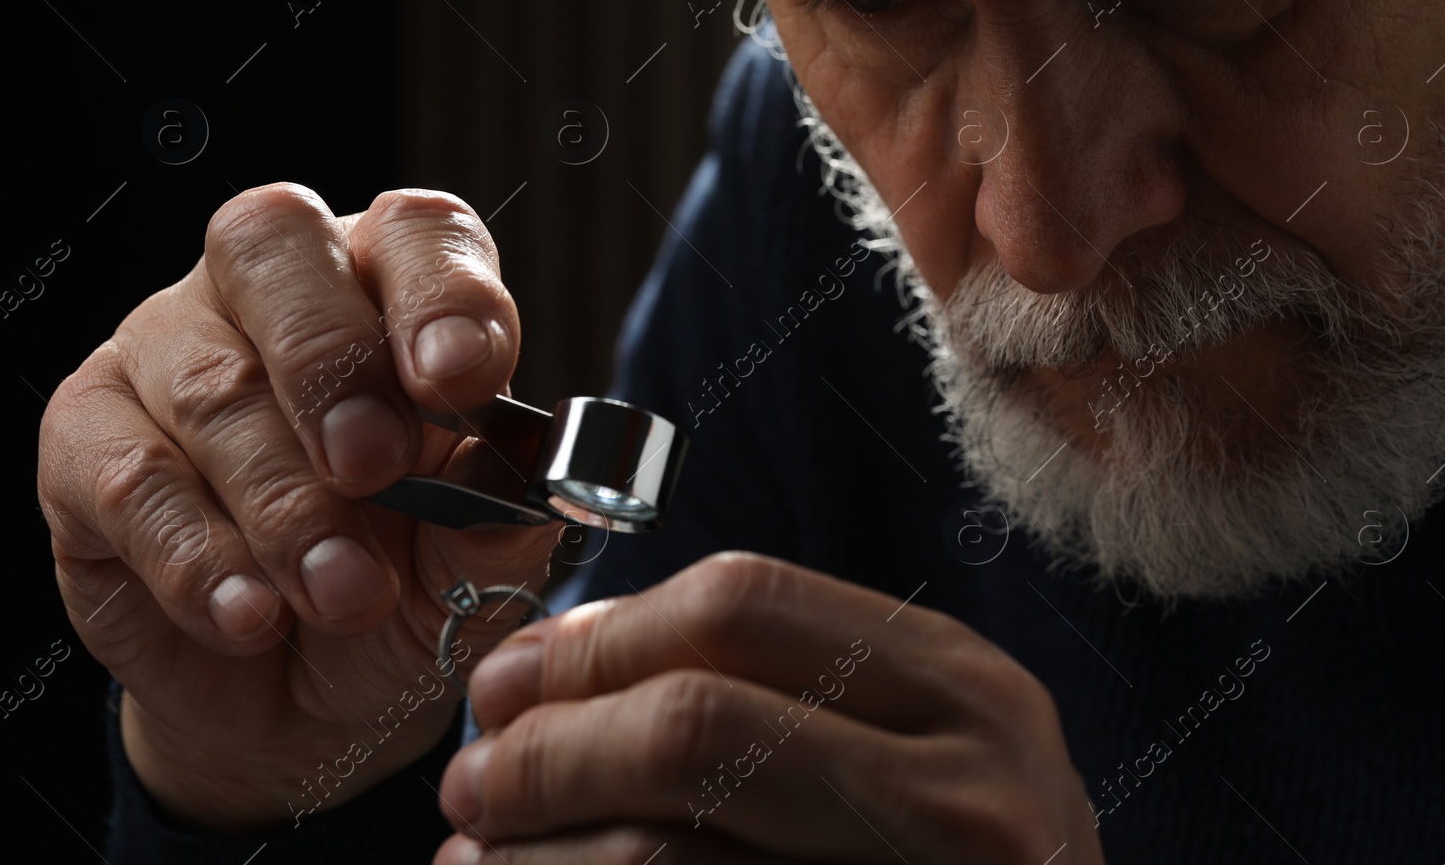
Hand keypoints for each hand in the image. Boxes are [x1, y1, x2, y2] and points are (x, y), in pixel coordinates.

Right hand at [38, 183, 560, 830]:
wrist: (304, 694)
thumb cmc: (404, 588)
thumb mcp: (473, 564)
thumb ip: (501, 517)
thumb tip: (525, 484)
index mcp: (391, 288)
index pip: (417, 234)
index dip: (442, 290)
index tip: (464, 374)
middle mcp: (270, 292)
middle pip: (275, 249)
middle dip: (331, 361)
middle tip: (375, 467)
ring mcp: (163, 352)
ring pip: (208, 385)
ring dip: (283, 504)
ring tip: (342, 595)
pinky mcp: (85, 443)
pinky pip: (127, 479)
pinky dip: (197, 557)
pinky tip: (250, 616)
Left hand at [434, 553, 1105, 863]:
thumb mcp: (911, 759)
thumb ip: (773, 695)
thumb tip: (565, 657)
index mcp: (963, 689)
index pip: (740, 605)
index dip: (595, 638)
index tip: (509, 681)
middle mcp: (972, 788)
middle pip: (693, 723)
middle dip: (547, 750)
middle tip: (472, 781)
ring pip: (663, 859)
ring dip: (534, 855)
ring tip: (476, 862)